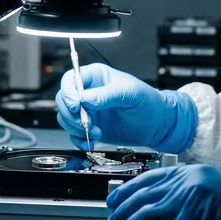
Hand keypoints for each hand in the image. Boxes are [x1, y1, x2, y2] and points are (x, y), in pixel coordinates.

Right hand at [55, 64, 197, 152]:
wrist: (157, 124)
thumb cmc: (148, 102)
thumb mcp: (130, 93)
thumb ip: (108, 94)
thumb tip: (86, 98)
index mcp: (96, 76)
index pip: (71, 79)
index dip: (69, 92)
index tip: (75, 105)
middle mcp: (88, 92)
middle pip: (63, 99)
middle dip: (71, 114)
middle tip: (86, 123)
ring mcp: (87, 110)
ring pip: (65, 118)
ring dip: (76, 128)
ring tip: (96, 133)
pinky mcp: (90, 127)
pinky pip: (73, 133)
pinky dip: (78, 140)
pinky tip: (90, 142)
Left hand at [106, 164, 220, 219]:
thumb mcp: (217, 186)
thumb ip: (190, 188)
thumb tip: (161, 201)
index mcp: (193, 171)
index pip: (148, 177)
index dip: (126, 190)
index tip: (115, 199)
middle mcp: (187, 184)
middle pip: (140, 196)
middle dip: (120, 210)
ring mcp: (187, 205)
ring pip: (142, 215)